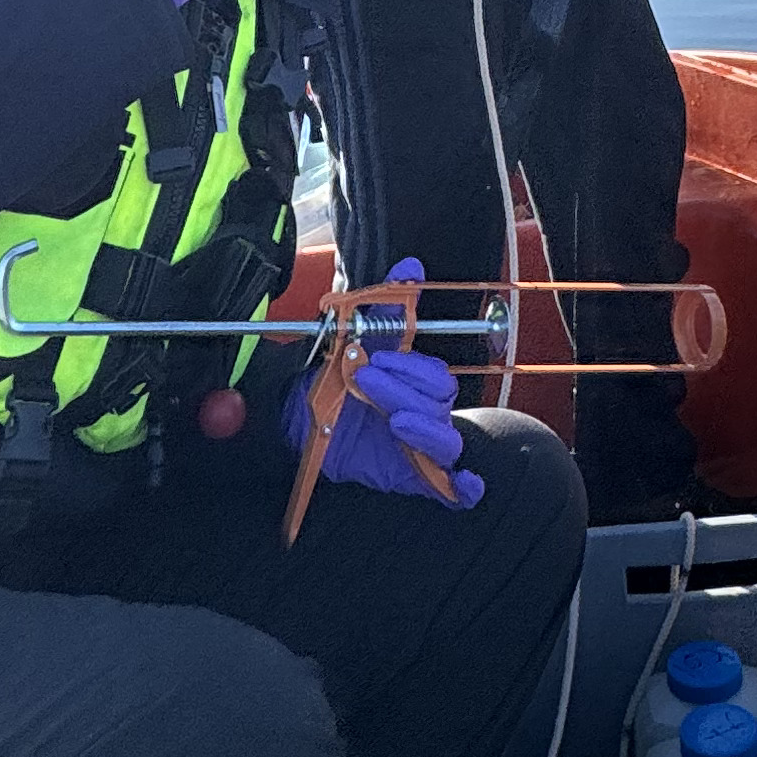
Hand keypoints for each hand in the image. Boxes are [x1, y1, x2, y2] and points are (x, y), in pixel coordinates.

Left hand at [284, 264, 486, 508]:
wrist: (291, 421)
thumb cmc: (329, 381)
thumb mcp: (355, 340)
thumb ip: (386, 308)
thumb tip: (410, 266)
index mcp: (414, 382)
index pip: (435, 375)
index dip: (412, 366)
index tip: (378, 356)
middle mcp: (422, 413)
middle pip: (440, 402)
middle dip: (406, 388)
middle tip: (366, 377)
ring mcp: (419, 448)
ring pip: (446, 440)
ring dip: (422, 427)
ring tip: (390, 419)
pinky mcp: (411, 479)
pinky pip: (452, 490)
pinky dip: (465, 487)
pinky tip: (465, 482)